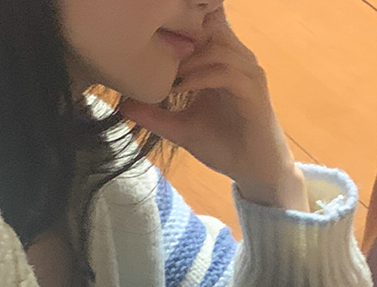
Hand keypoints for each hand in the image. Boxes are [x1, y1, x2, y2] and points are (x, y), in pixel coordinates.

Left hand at [119, 9, 306, 210]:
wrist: (252, 171)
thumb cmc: (222, 145)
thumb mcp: (180, 128)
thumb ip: (154, 115)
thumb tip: (122, 106)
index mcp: (220, 62)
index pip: (202, 26)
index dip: (178, 24)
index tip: (147, 36)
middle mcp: (237, 59)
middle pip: (210, 26)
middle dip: (179, 34)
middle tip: (149, 50)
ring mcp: (248, 73)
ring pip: (216, 47)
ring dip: (186, 59)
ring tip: (161, 75)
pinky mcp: (254, 92)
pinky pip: (226, 73)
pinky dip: (200, 77)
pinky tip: (178, 87)